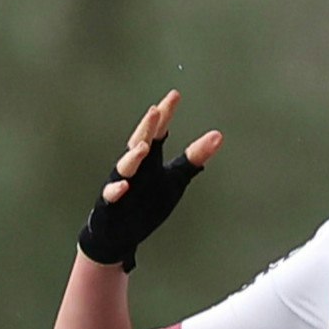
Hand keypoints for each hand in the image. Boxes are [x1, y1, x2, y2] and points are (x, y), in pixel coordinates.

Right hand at [82, 92, 223, 268]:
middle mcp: (134, 167)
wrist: (119, 233)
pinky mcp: (110, 205)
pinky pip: (111, 195)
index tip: (175, 95)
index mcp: (149, 159)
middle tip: (156, 110)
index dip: (166, 114)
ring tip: (142, 146)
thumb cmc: (146, 201)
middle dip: (148, 127)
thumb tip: (218, 136)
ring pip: (125, 167)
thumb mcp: (175, 178)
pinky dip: (116, 190)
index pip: (158, 132)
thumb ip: (194, 158)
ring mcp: (120, 184)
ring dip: (132, 156)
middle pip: (140, 142)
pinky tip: (123, 187)